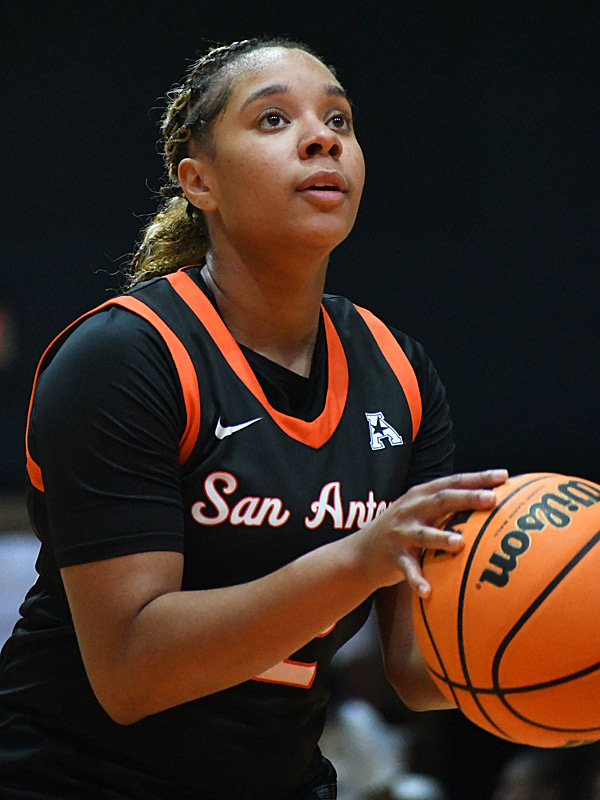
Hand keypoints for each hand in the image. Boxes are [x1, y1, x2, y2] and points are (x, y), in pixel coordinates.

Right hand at [353, 469, 507, 596]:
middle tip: (491, 499)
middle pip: (442, 500)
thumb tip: (492, 503)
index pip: (453, 482)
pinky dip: (417, 580)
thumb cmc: (404, 530)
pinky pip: (408, 569)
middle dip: (467, 499)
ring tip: (459, 543)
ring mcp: (401, 533)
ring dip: (441, 538)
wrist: (362, 552)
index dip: (478, 478)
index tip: (503, 476)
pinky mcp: (394, 557)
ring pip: (423, 534)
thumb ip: (448, 507)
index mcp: (422, 495)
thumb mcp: (422, 512)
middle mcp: (411, 509)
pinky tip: (428, 591)